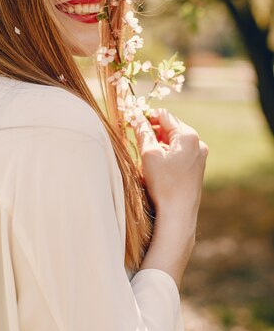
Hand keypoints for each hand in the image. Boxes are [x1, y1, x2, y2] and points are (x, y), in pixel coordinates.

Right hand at [133, 109, 207, 285]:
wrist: (178, 214)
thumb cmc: (164, 184)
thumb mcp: (148, 154)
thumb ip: (143, 132)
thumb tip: (136, 117)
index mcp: (188, 136)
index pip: (164, 115)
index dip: (146, 116)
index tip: (131, 122)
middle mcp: (198, 143)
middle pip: (170, 127)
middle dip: (152, 130)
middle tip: (135, 136)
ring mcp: (199, 156)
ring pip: (173, 140)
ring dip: (158, 142)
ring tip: (144, 154)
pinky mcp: (196, 168)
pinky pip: (179, 152)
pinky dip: (166, 153)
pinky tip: (155, 165)